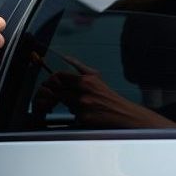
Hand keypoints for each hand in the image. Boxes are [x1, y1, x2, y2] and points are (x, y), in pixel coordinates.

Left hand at [35, 57, 175, 128]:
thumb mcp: (95, 77)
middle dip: (56, 93)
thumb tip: (64, 57)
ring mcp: (83, 105)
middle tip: (58, 95)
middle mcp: (83, 91)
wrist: (122, 113)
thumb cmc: (108, 95)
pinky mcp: (84, 118)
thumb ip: (79, 66)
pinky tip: (83, 113)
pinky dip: (74, 113)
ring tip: (76, 104)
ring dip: (66, 103)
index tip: (53, 83)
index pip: (59, 76)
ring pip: (63, 102)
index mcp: (85, 80)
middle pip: (58, 90)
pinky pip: (71, 114)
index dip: (53, 80)